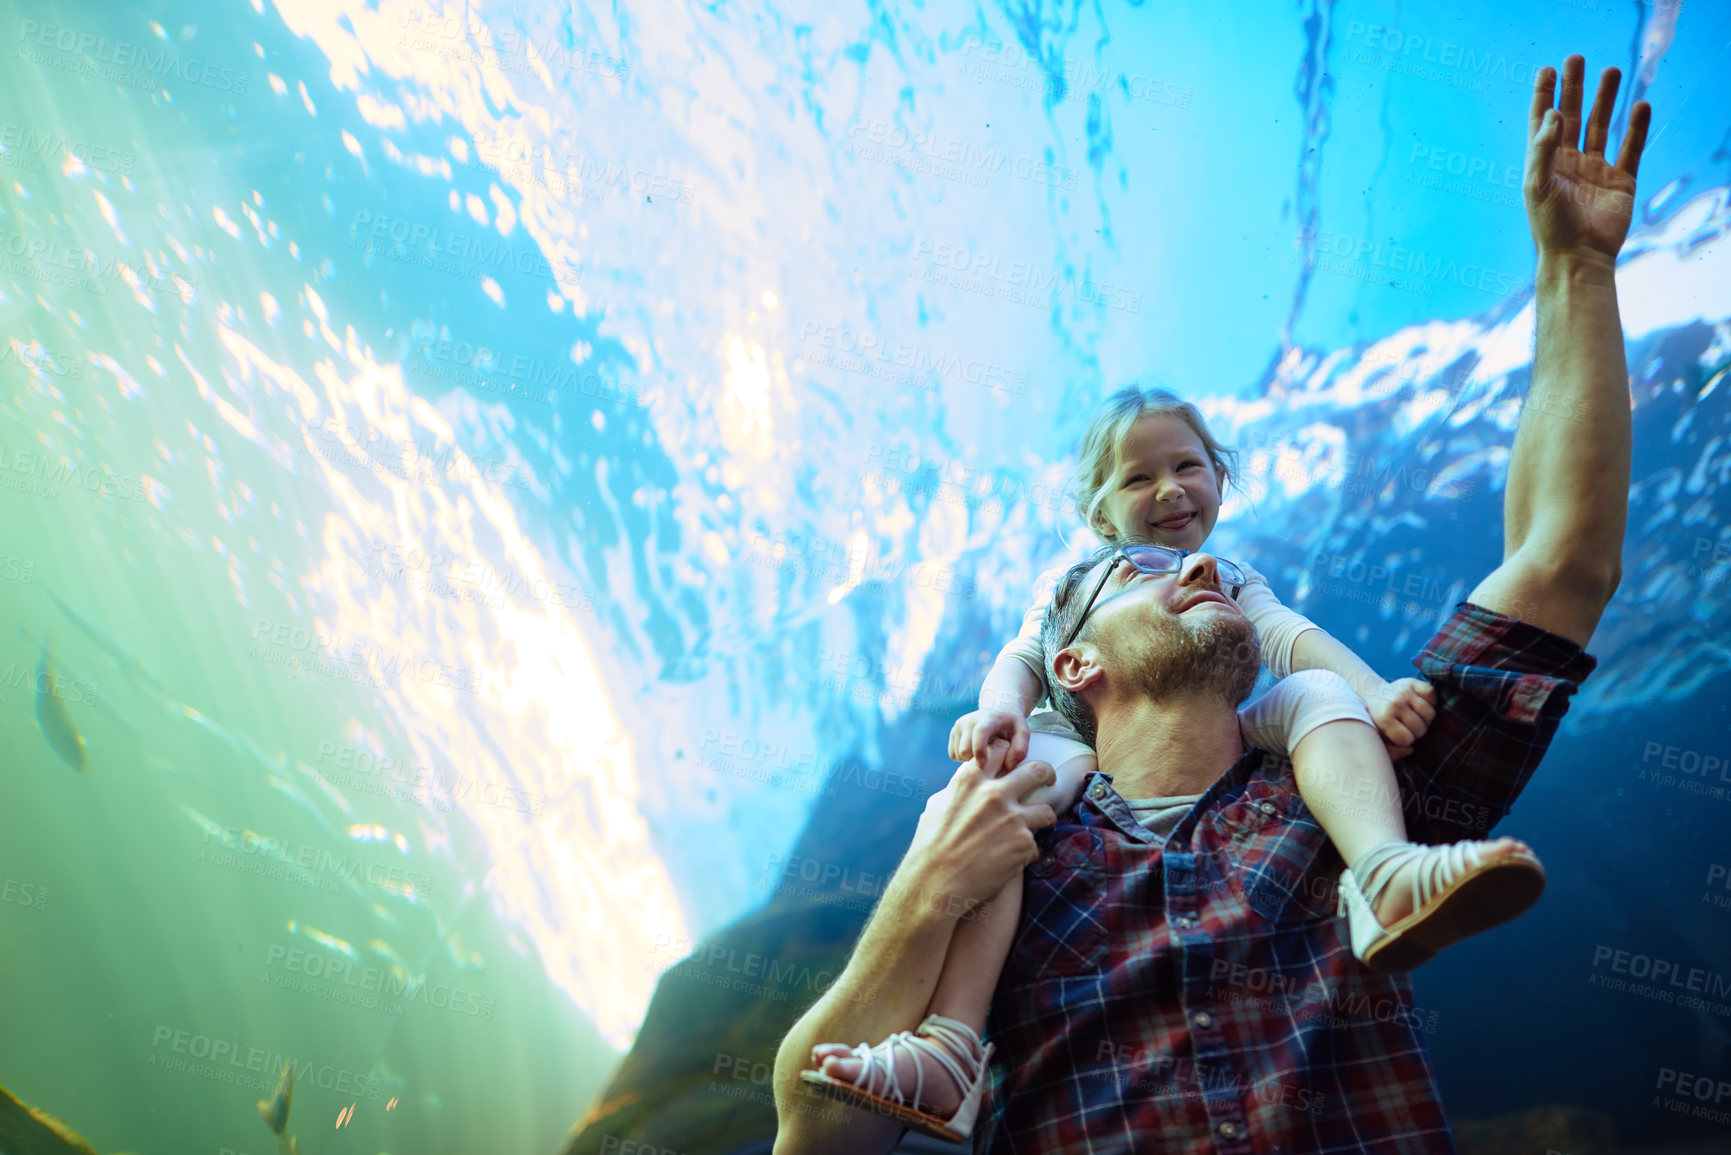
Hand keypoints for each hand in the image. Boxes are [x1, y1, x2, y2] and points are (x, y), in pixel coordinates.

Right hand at [907, 739, 1056, 907]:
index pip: (1001, 750)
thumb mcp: (936, 806)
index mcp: (971, 780)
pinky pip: (1036, 846)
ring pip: (1047, 811)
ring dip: (1043, 820)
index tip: (1014, 764)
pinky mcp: (1023, 844)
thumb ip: (958, 790)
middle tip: (1048, 781)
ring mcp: (1012, 818)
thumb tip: (966, 783)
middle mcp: (994, 794)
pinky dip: (1027, 853)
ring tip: (1038, 828)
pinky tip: (1014, 861)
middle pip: (1037, 770)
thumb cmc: (929, 846)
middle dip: (1046, 774)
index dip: (1010, 756)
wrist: (934, 883)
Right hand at [948, 707, 1029, 769]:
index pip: (979, 733)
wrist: (998, 711)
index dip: (979, 751)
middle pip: (964, 749)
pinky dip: (962, 758)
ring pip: (957, 753)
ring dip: (969, 760)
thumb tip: (1008, 766)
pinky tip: (975, 753)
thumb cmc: (1011, 726)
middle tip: (989, 762)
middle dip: (974, 760)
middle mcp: (969, 720)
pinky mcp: (953, 731)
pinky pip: (952, 754)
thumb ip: (1021, 749)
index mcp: (988, 719)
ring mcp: (959, 725)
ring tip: (983, 755)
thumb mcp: (1023, 733)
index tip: (983, 766)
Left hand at [1366, 678, 1436, 759]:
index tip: (1399, 734)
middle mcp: (1395, 704)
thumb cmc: (1378, 718)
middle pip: (1421, 728)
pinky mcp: (1412, 681)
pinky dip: (1429, 700)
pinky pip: (1432, 694)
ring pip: (1430, 714)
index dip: (1406, 740)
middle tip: (1408, 725)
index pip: (1407, 740)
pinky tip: (1418, 702)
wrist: (1372, 692)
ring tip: (1414, 715)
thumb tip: (1410, 750)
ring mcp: (1404, 691)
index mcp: (1384, 719)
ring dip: (1425, 718)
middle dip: (1416, 730)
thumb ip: (1392, 751)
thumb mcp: (1378, 736)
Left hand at [1525, 55, 1649, 261]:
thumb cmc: (1550, 225)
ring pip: (1601, 126)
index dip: (1544, 96)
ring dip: (1606, 99)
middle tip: (1576, 58)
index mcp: (1544, 164)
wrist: (1579, 258)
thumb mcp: (1537, 185)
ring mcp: (1595, 170)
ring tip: (1611, 71)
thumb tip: (1555, 113)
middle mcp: (1568, 163)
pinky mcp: (1620, 181)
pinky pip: (1630, 148)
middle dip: (1575, 88)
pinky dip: (1636, 128)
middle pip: (1573, 116)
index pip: (1542, 122)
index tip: (1546, 70)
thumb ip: (1542, 148)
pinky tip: (1640, 105)